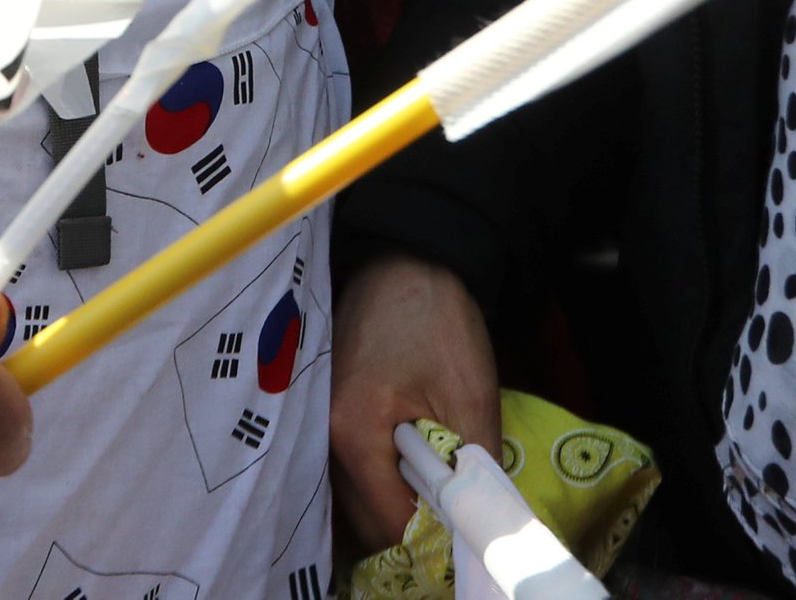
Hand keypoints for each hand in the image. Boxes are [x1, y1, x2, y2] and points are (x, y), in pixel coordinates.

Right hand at [329, 255, 499, 548]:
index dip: (431, 536)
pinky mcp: (322, 410)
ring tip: (436, 483)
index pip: (387, 521)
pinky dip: (380, 478)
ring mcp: (316, 421)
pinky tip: (411, 460)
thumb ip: (472, 468)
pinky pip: (348, 469)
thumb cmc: (437, 321)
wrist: (405, 259)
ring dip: (394, 502)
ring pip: (353, 496)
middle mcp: (320, 433)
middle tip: (455, 512)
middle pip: (363, 517)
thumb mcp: (470, 396)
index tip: (465, 533)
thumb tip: (479, 524)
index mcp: (352, 431)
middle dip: (411, 525)